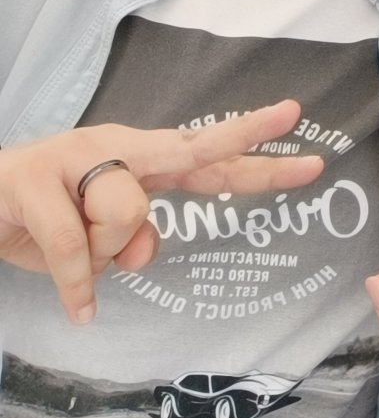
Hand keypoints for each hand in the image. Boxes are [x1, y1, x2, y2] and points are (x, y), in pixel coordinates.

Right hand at [0, 101, 324, 323]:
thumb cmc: (41, 221)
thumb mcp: (95, 244)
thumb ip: (132, 243)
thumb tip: (145, 246)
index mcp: (138, 162)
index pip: (206, 157)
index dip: (256, 152)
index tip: (305, 134)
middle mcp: (116, 147)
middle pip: (192, 144)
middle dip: (246, 132)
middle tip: (294, 110)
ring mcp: (75, 154)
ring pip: (127, 214)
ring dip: (102, 253)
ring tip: (70, 249)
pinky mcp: (33, 176)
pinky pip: (74, 245)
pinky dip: (76, 284)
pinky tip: (78, 306)